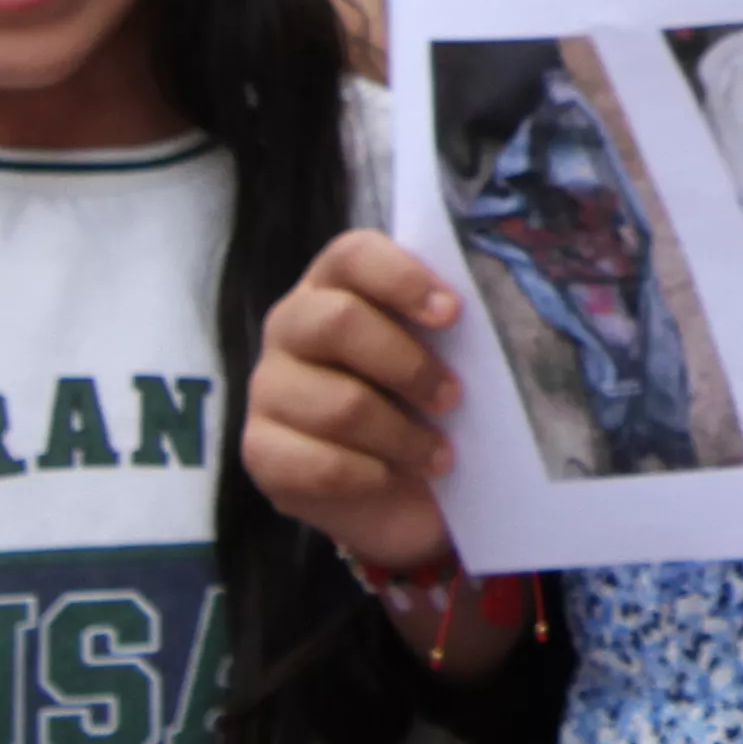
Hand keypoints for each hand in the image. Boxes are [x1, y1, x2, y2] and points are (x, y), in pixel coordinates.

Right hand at [245, 229, 468, 578]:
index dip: (401, 277)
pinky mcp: (260, 450)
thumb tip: (481, 320)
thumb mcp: (445, 359)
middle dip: (409, 365)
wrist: (397, 488)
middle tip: (452, 398)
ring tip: (439, 456)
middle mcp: (291, 326)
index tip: (452, 313)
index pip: (353, 255)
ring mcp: (268, 387)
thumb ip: (449, 329)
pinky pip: (320, 464)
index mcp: (335, 285)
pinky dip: (372, 476)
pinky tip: (394, 479)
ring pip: (339, 403)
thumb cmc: (423, 402)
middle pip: (338, 322)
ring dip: (403, 436)